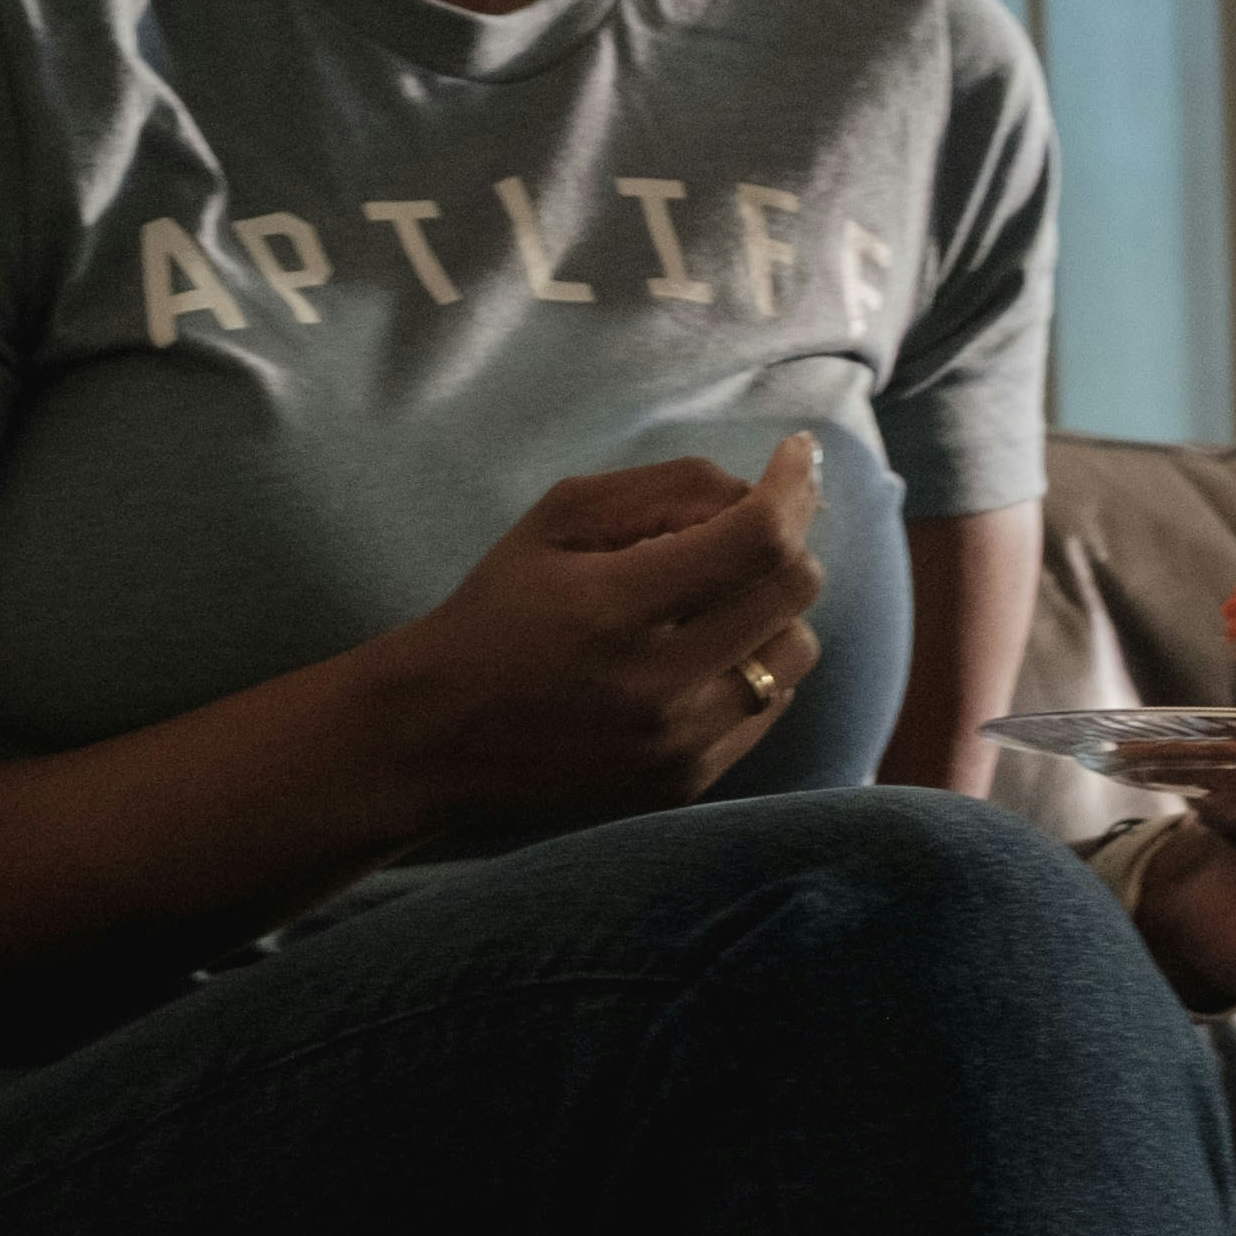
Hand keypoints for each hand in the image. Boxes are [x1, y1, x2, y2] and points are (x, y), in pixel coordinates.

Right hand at [345, 438, 827, 841]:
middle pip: (792, 592)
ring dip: (772, 610)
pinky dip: (751, 666)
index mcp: (616, 608)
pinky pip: (769, 707)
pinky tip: (698, 656)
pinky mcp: (686, 781)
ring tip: (715, 600)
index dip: (791, 487)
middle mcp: (658, 686)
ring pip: (794, 653)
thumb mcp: (558, 519)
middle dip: (787, 540)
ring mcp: (678, 744)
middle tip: (753, 523)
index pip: (755, 540)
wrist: (438, 736)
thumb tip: (761, 488)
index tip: (796, 455)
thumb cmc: (497, 609)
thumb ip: (665, 489)